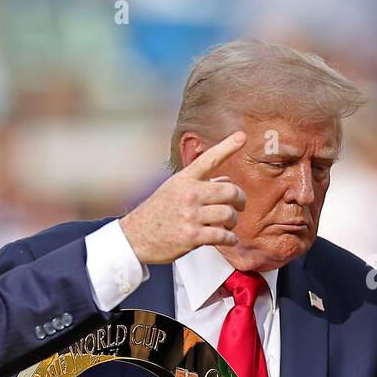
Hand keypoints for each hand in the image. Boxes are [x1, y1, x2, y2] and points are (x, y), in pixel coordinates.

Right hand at [118, 130, 247, 264]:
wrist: (135, 238)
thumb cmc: (155, 214)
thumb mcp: (172, 191)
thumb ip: (199, 184)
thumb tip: (226, 181)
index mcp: (183, 180)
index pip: (209, 159)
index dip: (227, 146)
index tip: (241, 137)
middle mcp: (188, 194)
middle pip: (230, 191)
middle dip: (240, 200)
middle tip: (240, 206)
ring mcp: (190, 216)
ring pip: (228, 214)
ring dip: (233, 222)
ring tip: (229, 225)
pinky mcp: (192, 236)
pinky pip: (223, 236)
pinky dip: (230, 239)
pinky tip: (228, 239)